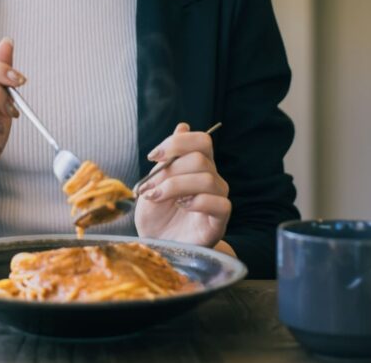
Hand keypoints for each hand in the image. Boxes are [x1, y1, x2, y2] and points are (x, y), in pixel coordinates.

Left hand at [134, 122, 230, 247]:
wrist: (156, 244)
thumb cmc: (155, 215)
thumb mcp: (153, 183)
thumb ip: (168, 158)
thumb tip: (183, 126)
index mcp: (196, 166)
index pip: (202, 141)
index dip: (178, 143)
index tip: (153, 156)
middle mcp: (211, 179)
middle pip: (200, 159)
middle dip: (169, 171)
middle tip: (150, 187)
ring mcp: (217, 199)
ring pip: (206, 179)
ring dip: (175, 186)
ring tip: (158, 198)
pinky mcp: (219, 220)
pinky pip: (220, 203)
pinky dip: (197, 202)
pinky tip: (181, 207)